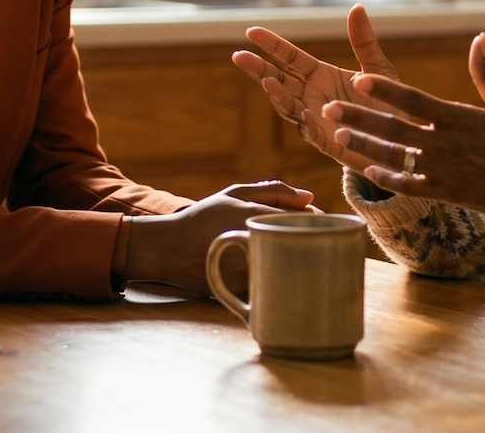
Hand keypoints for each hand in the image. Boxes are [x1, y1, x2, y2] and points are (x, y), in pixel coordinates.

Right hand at [124, 180, 315, 294]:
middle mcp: (252, 245)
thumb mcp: (234, 194)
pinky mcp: (241, 294)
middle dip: (314, 245)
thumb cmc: (203, 217)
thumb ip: (273, 191)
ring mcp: (247, 272)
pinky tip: (278, 275)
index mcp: (254, 218)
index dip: (318, 223)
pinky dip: (281, 283)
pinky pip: (273, 289)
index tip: (318, 224)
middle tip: (313, 243)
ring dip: (300, 265)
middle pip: (303, 247)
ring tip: (297, 258)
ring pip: (291, 270)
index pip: (305, 220)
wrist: (166, 249)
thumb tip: (310, 197)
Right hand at [232, 4, 401, 172]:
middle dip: (259, 69)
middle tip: (239, 56)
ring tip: (267, 82)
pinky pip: (312, 132)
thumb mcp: (378, 69)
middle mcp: (311, 96)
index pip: (289, 58)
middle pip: (278, 80)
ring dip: (277, 95)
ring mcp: (315, 119)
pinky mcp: (326, 141)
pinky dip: (306, 122)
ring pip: (288, 106)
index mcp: (320, 75)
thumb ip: (364, 42)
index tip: (251, 31)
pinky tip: (305, 112)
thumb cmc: (386, 103)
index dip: (271, 45)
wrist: (400, 140)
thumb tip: (357, 7)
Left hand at [323, 33, 484, 221]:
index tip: (359, 80)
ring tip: (337, 138)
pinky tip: (367, 170)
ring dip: (364, 147)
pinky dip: (388, 179)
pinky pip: (410, 187)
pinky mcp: (446, 193)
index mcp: (460, 118)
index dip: (385, 90)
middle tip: (328, 109)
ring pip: (395, 157)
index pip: (414, 100)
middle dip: (359, 117)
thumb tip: (479, 37)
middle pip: (394, 128)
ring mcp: (443, 171)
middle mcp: (446, 144)